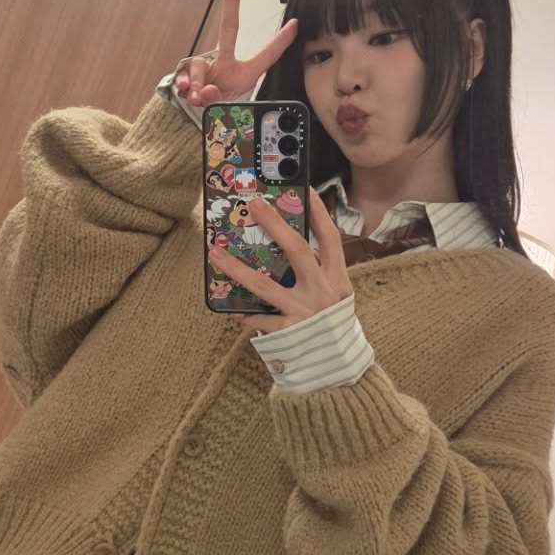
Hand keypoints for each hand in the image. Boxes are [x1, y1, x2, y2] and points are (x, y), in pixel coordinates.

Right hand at [175, 0, 298, 107]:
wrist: (197, 117)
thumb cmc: (219, 110)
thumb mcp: (224, 110)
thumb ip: (216, 100)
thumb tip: (203, 91)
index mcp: (245, 73)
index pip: (266, 55)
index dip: (280, 41)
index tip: (295, 24)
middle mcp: (226, 63)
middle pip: (228, 29)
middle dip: (231, 4)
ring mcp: (207, 66)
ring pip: (200, 65)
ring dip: (197, 83)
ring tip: (198, 99)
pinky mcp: (189, 71)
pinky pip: (185, 73)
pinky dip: (186, 84)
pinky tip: (187, 92)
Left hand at [208, 190, 351, 332]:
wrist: (340, 365)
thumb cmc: (333, 323)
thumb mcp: (337, 295)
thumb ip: (320, 272)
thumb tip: (290, 244)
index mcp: (337, 278)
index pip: (330, 238)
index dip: (320, 213)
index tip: (307, 189)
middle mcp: (322, 291)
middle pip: (297, 250)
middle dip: (275, 224)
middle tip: (254, 204)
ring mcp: (304, 311)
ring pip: (264, 285)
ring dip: (236, 267)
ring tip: (215, 252)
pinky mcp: (288, 332)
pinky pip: (260, 319)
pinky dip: (244, 314)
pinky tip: (229, 308)